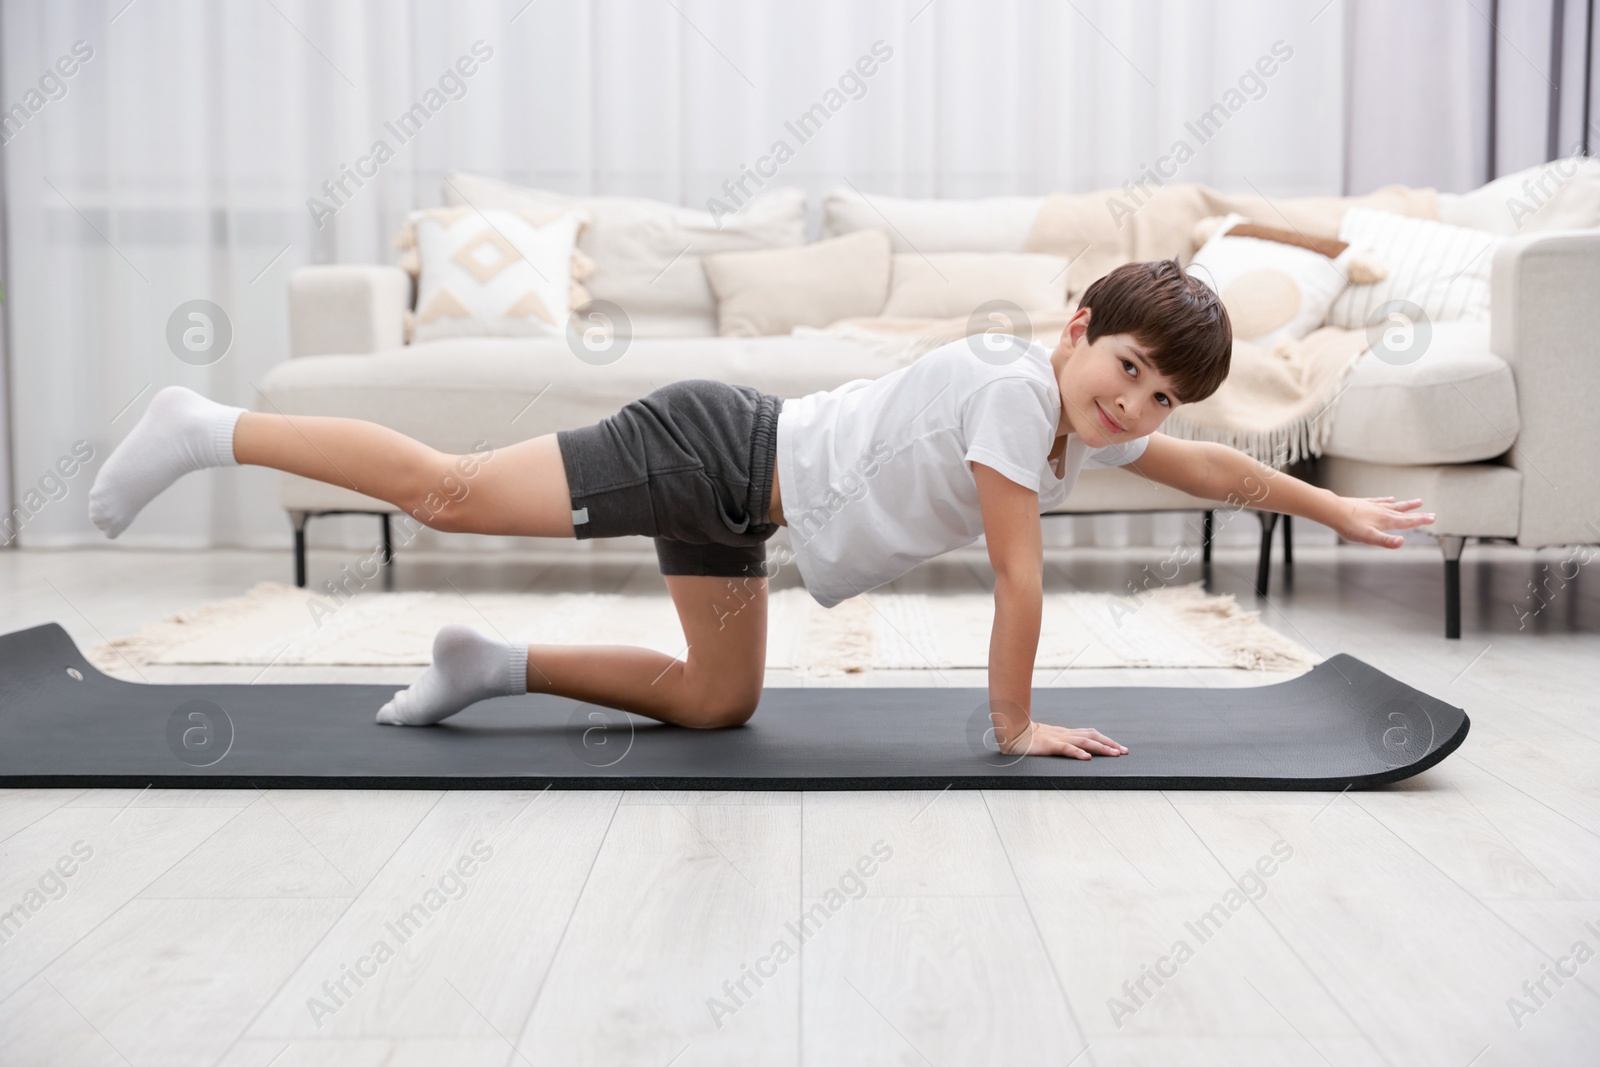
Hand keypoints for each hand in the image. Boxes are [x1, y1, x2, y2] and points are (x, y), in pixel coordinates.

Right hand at [998, 722, 1128, 759]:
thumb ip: (1062, 743)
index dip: (1106, 740)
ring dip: (1101, 748)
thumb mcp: (1050, 739)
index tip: (1120, 748)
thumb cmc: (1029, 738)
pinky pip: (1066, 748)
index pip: (1091, 734)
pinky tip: (1087, 758)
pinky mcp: (1050, 745)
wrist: (1013, 732)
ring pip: (1085, 741)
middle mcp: (1066, 734)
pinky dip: (1078, 752)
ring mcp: (1058, 738)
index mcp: (1066, 733)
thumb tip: (1076, 750)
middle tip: (1124, 752)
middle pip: (1093, 736)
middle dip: (1110, 744)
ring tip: (1114, 754)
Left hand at [1334, 495, 1434, 547]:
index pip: (1407, 522)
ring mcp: (1374, 506)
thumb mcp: (1369, 537)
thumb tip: (1402, 542)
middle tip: (1431, 513)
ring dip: (1407, 505)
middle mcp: (1383, 511)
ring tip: (1418, 502)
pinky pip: (1380, 500)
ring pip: (1394, 505)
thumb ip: (1386, 541)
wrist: (1333, 511)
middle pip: (1404, 513)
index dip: (1421, 520)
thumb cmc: (1349, 526)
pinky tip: (1390, 498)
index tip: (1433, 518)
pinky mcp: (1365, 503)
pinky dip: (1387, 500)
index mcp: (1386, 521)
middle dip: (1418, 514)